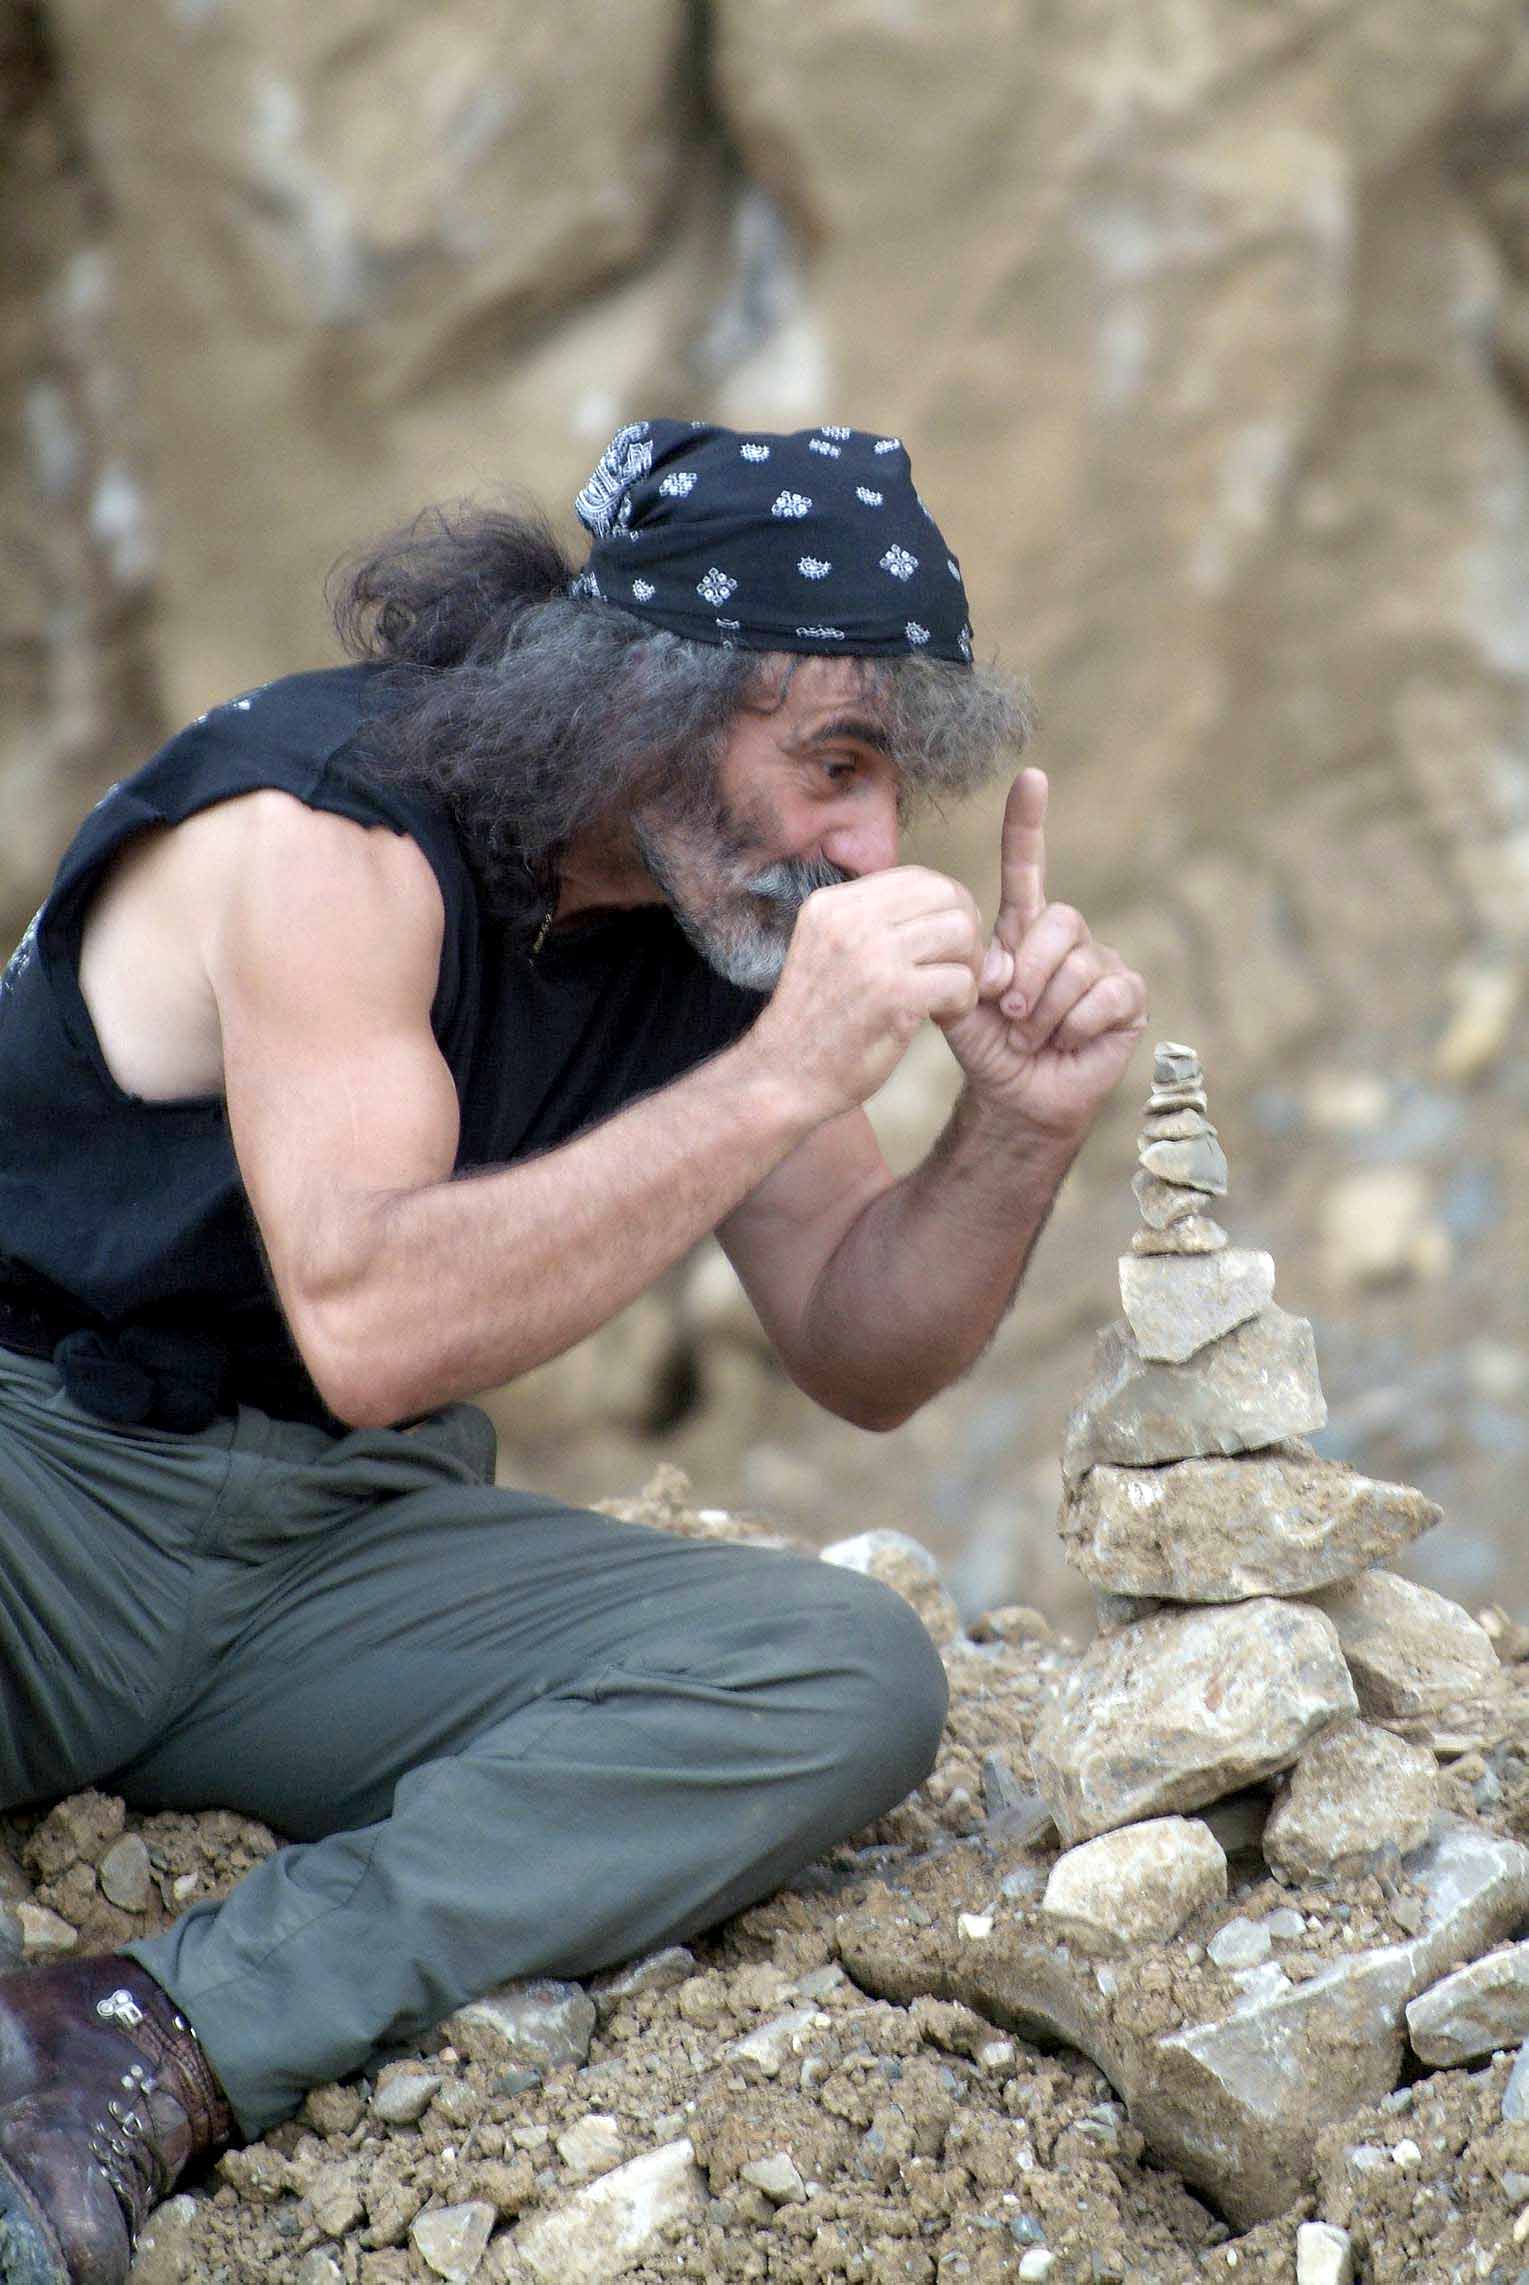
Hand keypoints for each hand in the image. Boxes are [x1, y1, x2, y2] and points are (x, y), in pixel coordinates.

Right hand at [747, 865, 986, 1124]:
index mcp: (834, 903)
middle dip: (967, 935)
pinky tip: (942, 1020)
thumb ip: (880, 926)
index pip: (919, 878)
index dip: (948, 909)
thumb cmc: (817, 1022)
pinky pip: (961, 980)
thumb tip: (959, 911)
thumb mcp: (832, 951)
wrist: (782, 1077)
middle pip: (948, 896)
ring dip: (969, 969)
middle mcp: (850, 918)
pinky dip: (964, 1003)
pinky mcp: (892, 994)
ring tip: (948, 998)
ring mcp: (871, 954)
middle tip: (955, 972)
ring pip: (961, 932)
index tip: (942, 949)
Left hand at [942, 768, 1147, 1137]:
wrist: (1014, 1097)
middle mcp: (1067, 937)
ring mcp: (1102, 964)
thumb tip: (1001, 964)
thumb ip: (968, 971)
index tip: (1031, 777)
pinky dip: (1077, 1026)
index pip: (1028, 867)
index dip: (1028, 824)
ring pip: (1079, 966)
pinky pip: (1106, 996)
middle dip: (1027, 975)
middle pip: (1058, 923)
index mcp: (1024, 928)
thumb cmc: (989, 1046)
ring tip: (1034, 1036)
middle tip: (1012, 1014)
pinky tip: (1067, 1042)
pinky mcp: (1128, 998)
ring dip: (1046, 1012)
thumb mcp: (961, 1004)